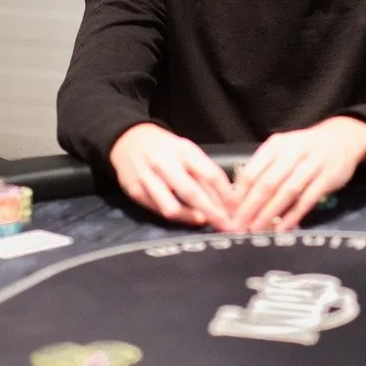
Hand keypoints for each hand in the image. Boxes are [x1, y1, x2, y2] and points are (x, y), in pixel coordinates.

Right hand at [110, 123, 236, 228]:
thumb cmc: (166, 148)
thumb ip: (204, 172)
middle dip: (211, 212)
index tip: (237, 209)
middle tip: (225, 225)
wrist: (129, 140)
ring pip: (172, 207)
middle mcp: (165, 163)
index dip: (225, 195)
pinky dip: (175, 216)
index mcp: (183, 150)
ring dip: (192, 218)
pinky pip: (158, 210)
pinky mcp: (136, 192)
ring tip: (205, 222)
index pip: (210, 174)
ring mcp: (148, 178)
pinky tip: (186, 218)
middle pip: (192, 193)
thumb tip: (226, 198)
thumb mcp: (188, 151)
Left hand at [229, 116, 365, 232]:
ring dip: (270, 213)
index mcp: (276, 145)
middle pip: (267, 183)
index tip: (228, 213)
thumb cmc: (306, 148)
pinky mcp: (327, 178)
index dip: (239, 195)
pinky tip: (283, 228)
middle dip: (250, 208)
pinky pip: (308, 199)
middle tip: (238, 227)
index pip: (252, 171)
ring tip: (256, 230)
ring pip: (287, 192)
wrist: (342, 137)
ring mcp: (312, 165)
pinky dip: (294, 215)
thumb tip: (239, 198)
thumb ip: (264, 170)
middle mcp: (293, 152)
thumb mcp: (283, 150)